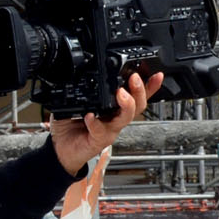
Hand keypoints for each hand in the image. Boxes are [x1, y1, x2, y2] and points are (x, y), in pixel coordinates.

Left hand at [47, 70, 162, 172]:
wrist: (61, 149)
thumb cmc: (71, 125)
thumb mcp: (78, 101)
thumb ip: (85, 88)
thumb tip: (83, 68)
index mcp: (114, 107)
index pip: (136, 95)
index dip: (150, 86)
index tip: (156, 74)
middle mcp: (116, 118)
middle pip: (138, 105)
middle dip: (140, 91)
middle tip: (134, 78)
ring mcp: (110, 130)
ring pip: (126, 118)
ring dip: (127, 105)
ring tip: (121, 94)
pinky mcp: (98, 140)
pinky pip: (100, 131)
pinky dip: (96, 123)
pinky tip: (90, 116)